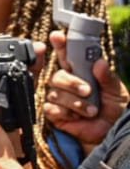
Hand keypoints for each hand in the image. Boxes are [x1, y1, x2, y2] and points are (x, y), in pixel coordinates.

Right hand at [43, 29, 128, 145]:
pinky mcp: (54, 113)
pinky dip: (66, 112)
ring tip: (90, 110)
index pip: (67, 55)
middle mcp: (67, 83)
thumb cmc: (114, 110)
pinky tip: (76, 117)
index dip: (60, 44)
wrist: (109, 133)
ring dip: (74, 102)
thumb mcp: (117, 91)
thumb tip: (100, 62)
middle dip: (72, 83)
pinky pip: (51, 108)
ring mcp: (59, 98)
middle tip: (87, 91)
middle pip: (58, 75)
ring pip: (55, 93)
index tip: (57, 35)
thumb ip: (108, 77)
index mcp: (81, 73)